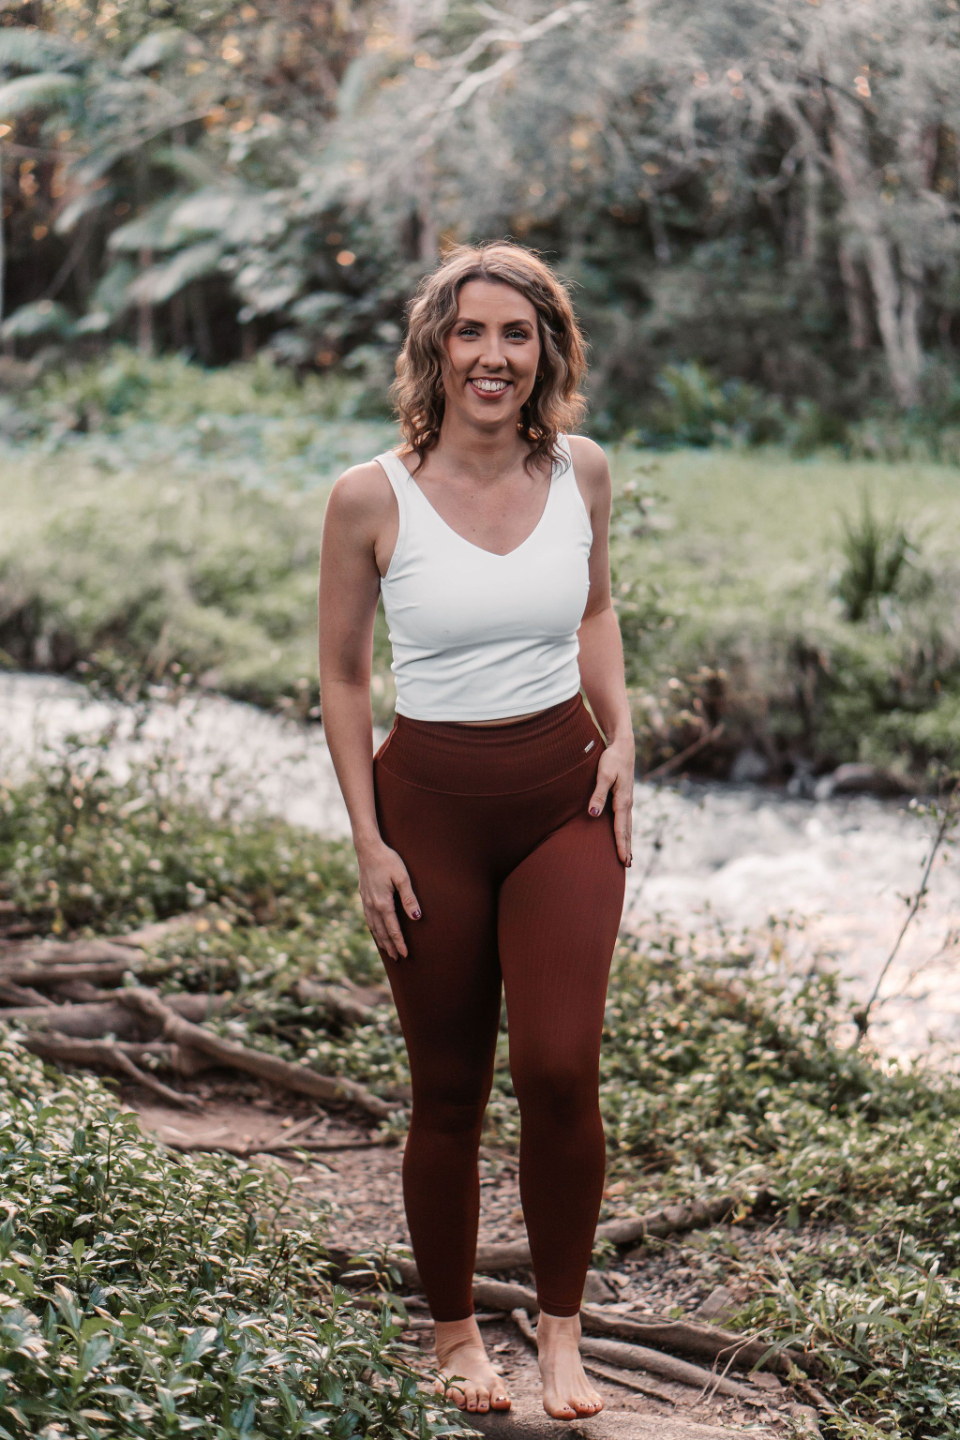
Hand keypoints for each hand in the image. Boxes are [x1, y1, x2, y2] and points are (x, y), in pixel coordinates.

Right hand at [356, 838, 421, 959]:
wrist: (368, 849)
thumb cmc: (388, 861)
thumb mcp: (402, 877)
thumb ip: (409, 898)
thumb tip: (416, 917)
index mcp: (383, 903)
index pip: (393, 929)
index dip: (399, 943)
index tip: (405, 955)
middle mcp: (372, 905)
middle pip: (382, 932)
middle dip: (390, 946)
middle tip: (397, 958)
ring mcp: (366, 901)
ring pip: (373, 926)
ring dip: (381, 939)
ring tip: (387, 950)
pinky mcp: (363, 896)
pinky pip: (368, 918)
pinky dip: (373, 928)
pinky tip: (376, 930)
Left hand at [587, 738, 633, 865]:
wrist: (623, 747)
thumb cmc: (611, 760)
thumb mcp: (603, 776)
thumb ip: (598, 795)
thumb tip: (593, 815)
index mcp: (622, 801)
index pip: (621, 828)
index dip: (620, 844)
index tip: (622, 860)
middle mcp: (627, 803)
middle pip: (627, 830)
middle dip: (626, 848)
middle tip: (627, 865)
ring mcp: (627, 801)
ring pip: (628, 826)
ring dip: (627, 841)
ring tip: (627, 857)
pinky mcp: (624, 797)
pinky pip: (626, 819)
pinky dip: (626, 831)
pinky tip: (624, 836)